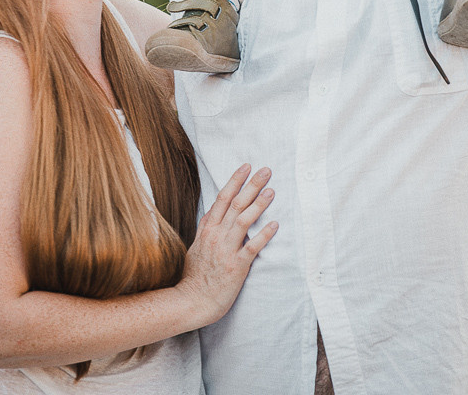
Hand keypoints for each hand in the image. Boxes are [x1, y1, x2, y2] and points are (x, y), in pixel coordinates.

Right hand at [177, 164, 277, 326]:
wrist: (192, 301)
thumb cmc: (194, 276)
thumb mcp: (196, 246)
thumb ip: (205, 228)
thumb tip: (212, 212)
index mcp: (207, 229)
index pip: (223, 197)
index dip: (235, 180)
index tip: (246, 166)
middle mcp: (216, 235)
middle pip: (236, 203)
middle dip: (252, 185)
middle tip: (266, 170)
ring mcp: (226, 250)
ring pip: (243, 220)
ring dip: (259, 204)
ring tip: (272, 191)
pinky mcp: (236, 266)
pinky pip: (252, 247)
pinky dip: (263, 235)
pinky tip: (275, 224)